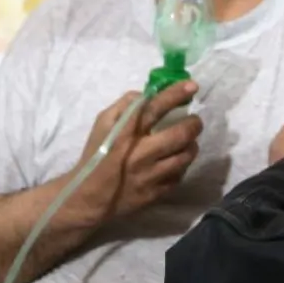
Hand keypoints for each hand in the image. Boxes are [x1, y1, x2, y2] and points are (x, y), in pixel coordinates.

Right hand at [66, 82, 201, 224]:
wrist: (89, 196)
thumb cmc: (96, 155)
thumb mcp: (102, 124)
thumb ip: (124, 106)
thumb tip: (148, 94)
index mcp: (125, 132)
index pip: (155, 107)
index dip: (176, 94)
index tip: (192, 86)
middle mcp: (140, 153)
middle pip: (180, 134)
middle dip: (194, 124)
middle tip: (194, 121)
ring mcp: (149, 175)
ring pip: (185, 156)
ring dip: (191, 145)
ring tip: (188, 141)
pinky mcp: (155, 193)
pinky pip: (179, 176)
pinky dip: (182, 166)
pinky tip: (176, 161)